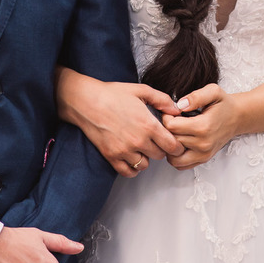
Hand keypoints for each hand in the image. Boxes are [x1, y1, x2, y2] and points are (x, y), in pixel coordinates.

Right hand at [55, 68, 184, 175]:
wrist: (86, 101)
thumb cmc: (112, 94)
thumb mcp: (141, 90)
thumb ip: (162, 100)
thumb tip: (176, 110)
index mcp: (148, 124)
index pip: (172, 146)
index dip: (177, 146)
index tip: (175, 144)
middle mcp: (138, 141)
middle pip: (160, 156)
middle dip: (161, 149)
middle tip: (156, 141)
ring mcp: (124, 151)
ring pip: (144, 165)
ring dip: (146, 158)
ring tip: (141, 147)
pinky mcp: (111, 156)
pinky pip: (128, 172)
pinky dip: (132, 168)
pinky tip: (132, 157)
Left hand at [161, 84, 240, 169]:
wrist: (237, 117)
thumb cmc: (224, 104)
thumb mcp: (213, 91)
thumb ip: (196, 96)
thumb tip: (180, 105)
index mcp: (203, 126)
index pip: (171, 126)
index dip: (166, 117)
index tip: (171, 112)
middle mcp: (203, 144)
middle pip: (171, 140)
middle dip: (166, 130)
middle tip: (172, 121)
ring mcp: (203, 154)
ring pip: (172, 156)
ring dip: (169, 146)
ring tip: (174, 133)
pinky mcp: (203, 159)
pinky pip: (180, 165)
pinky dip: (175, 156)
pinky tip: (180, 143)